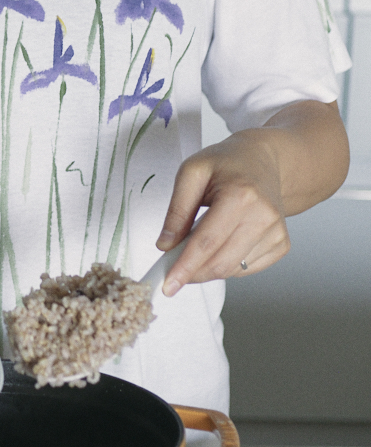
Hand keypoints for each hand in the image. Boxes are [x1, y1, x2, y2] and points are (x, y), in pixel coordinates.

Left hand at [156, 130, 289, 295]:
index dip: (185, 266)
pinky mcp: (281, 244)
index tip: (169, 285)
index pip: (207, 242)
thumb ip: (177, 210)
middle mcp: (263, 215)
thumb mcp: (191, 172)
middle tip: (173, 269)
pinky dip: (227, 265)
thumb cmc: (226, 164)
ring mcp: (276, 232)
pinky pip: (246, 269)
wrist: (263, 160)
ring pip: (233, 270)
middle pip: (221, 262)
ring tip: (198, 246)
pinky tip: (222, 244)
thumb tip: (165, 245)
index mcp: (241, 195)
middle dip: (192, 272)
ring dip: (208, 268)